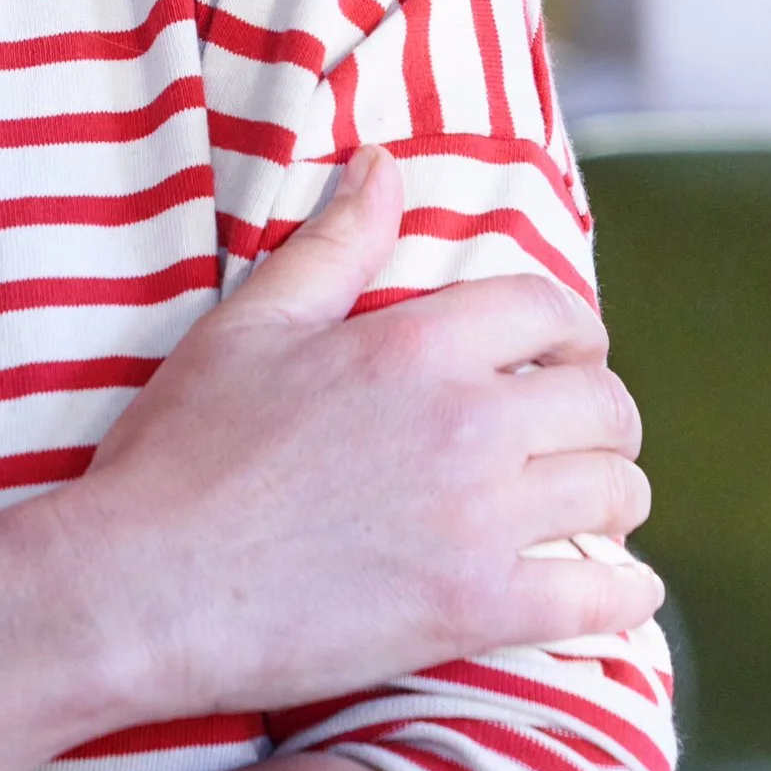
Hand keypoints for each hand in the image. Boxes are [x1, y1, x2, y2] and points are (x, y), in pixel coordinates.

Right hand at [55, 147, 657, 722]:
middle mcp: (465, 421)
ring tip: (599, 506)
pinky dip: (626, 596)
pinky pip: (597, 598)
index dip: (575, 329)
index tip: (570, 353)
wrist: (144, 585)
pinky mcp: (473, 609)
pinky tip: (626, 593)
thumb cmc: (183, 450)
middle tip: (590, 436)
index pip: (549, 309)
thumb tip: (385, 162)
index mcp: (415, 343)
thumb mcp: (251, 325)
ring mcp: (476, 519)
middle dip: (604, 415)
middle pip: (601, 403)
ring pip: (612, 495)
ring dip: (618, 496)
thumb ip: (335, 243)